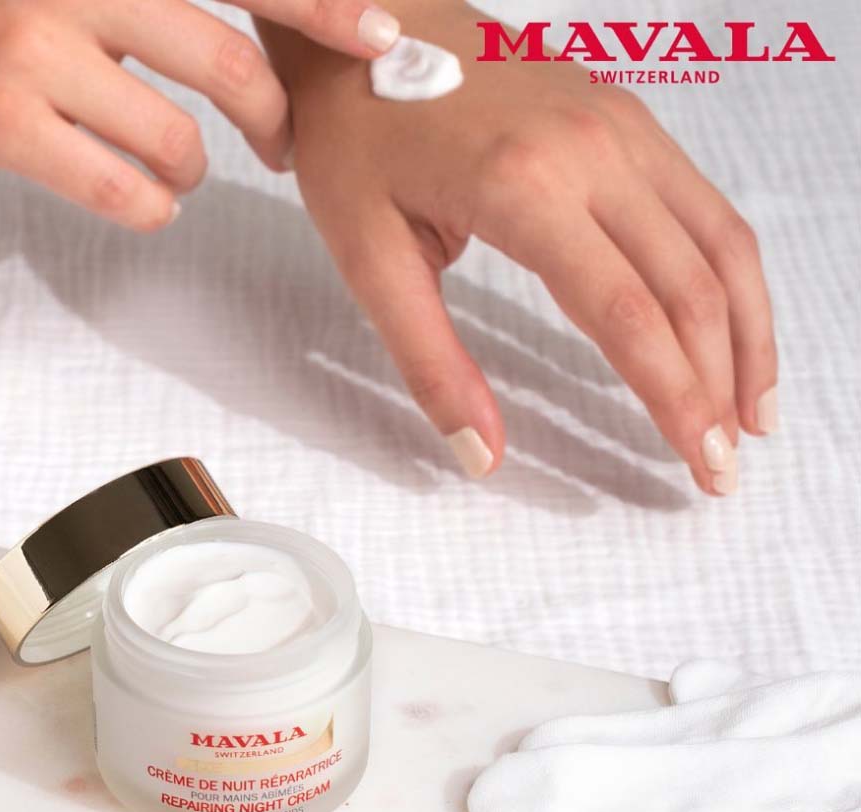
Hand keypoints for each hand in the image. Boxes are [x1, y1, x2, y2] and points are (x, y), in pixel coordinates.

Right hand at [0, 0, 400, 229]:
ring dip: (195, 169)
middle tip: (279, 145)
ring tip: (173, 167)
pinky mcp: (3, 122)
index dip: (320, 3)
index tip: (379, 35)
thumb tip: (225, 43)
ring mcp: (36, 47)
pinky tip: (137, 194)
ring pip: (180, 141)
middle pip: (229, 64)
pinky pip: (124, 191)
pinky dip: (151, 204)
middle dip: (274, 121)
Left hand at [265, 4, 777, 493]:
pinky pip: (704, 203)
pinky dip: (729, 274)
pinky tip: (730, 325)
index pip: (631, 317)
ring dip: (749, 332)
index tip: (700, 467)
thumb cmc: (356, 140)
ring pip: (721, 241)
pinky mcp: (627, 117)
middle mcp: (595, 151)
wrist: (361, 21)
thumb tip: (480, 457)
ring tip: (754, 409)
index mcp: (527, 189)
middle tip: (724, 466)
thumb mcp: (370, 261)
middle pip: (693, 286)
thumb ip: (430, 363)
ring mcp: (621, 126)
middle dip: (719, 386)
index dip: (675, 400)